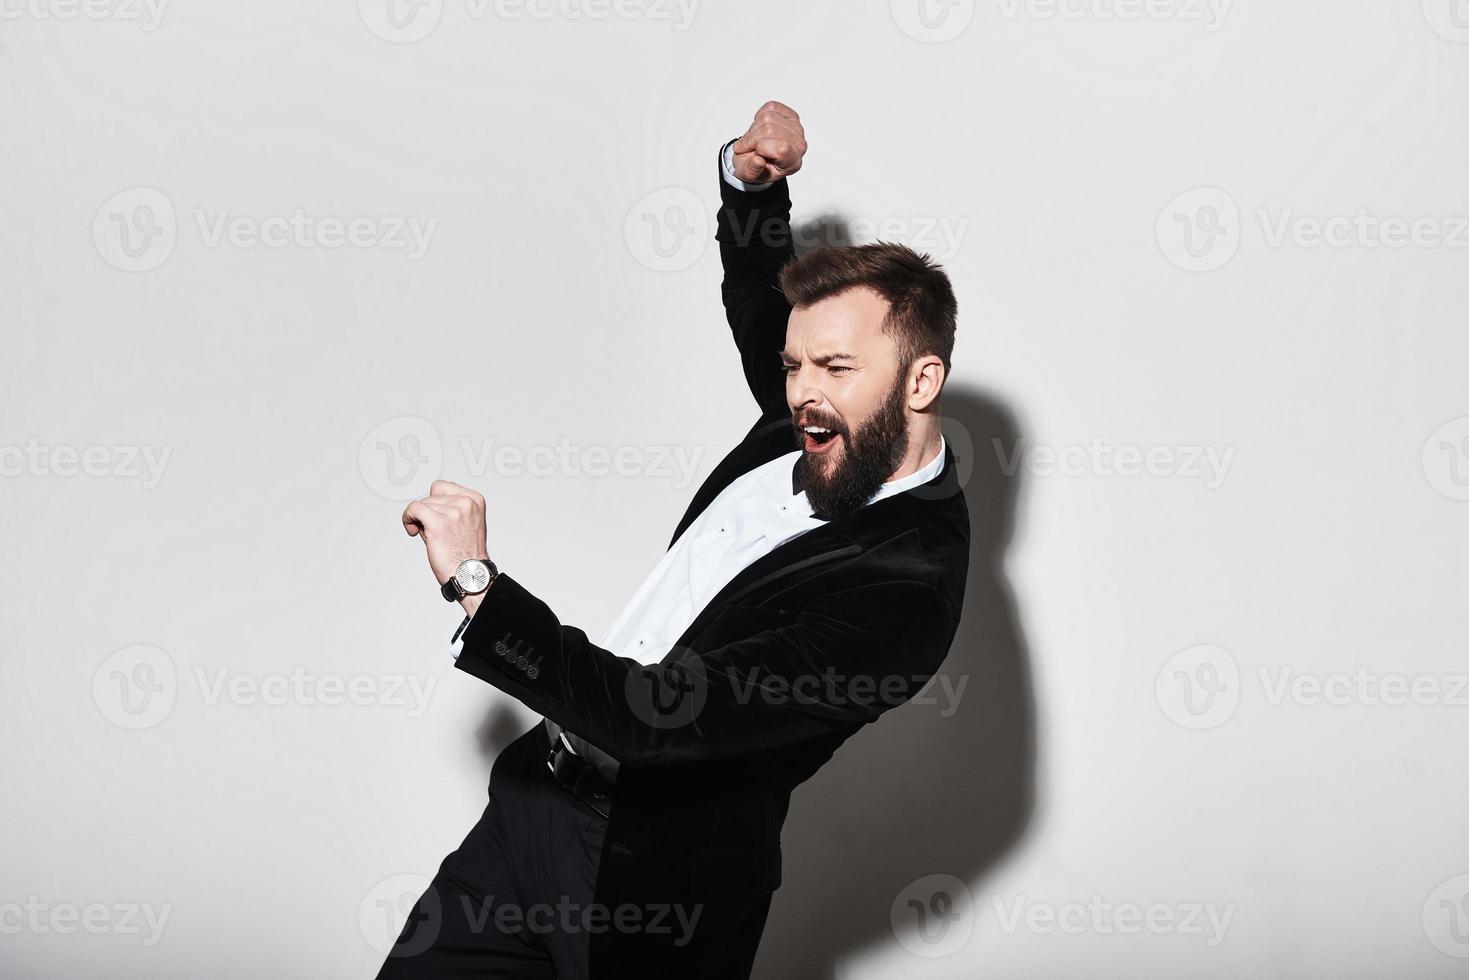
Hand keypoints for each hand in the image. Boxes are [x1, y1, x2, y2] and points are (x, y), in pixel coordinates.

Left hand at [402, 479, 490, 614]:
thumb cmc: (466, 553)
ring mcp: (453, 511)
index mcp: (475, 500)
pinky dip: (408, 519)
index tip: (436, 517)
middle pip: (431, 495)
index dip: (435, 502)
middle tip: (435, 531)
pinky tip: (412, 531)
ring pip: (422, 504)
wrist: (469, 574)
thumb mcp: (467, 522)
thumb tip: (426, 501)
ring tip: (431, 536)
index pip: (442, 487)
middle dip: (429, 512)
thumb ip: (452, 507)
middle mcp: (466, 502)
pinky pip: (413, 509)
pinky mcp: (438, 522)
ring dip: (420, 520)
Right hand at [731, 100, 806, 183]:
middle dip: (752, 138)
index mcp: (793, 162)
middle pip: (770, 130)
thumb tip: (758, 161)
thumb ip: (752, 171)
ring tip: (754, 140)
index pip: (782, 148)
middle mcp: (799, 144)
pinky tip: (760, 128)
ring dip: (754, 128)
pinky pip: (770, 107)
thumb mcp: (749, 175)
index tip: (753, 155)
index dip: (761, 148)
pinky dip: (759, 116)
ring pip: (767, 117)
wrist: (757, 157)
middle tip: (748, 148)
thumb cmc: (756, 166)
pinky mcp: (790, 114)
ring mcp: (796, 128)